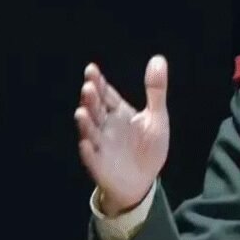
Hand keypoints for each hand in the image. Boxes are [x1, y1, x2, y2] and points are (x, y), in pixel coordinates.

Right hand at [74, 56, 169, 216]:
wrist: (143, 180)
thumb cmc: (147, 147)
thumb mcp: (156, 116)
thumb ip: (156, 90)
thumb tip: (158, 59)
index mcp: (119, 113)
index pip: (106, 94)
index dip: (99, 83)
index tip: (92, 69)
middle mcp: (106, 126)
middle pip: (96, 109)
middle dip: (91, 99)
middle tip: (89, 87)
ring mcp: (101, 145)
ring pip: (90, 131)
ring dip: (85, 123)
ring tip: (81, 112)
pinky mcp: (100, 165)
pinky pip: (92, 158)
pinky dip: (88, 152)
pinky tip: (86, 145)